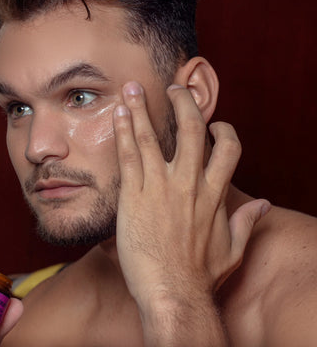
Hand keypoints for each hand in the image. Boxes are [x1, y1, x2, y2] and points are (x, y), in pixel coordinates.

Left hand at [113, 82, 269, 343]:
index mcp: (214, 194)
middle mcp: (189, 184)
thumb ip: (246, 222)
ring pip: (151, 137)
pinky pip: (128, 156)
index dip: (224, 130)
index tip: (215, 123)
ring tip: (133, 88)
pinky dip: (123, 132)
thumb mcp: (232, 249)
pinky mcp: (133, 196)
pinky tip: (119, 115)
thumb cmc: (200, 275)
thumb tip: (262, 204)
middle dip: (183, 102)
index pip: (228, 149)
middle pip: (191, 130)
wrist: (171, 293)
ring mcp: (160, 187)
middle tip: (174, 88)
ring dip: (142, 109)